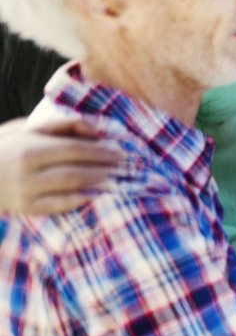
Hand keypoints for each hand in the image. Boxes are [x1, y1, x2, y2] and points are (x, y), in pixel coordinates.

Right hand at [0, 116, 121, 215]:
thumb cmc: (5, 146)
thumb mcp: (27, 128)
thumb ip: (61, 126)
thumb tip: (94, 130)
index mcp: (30, 150)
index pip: (75, 150)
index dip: (100, 152)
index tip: (120, 152)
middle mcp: (28, 173)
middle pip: (76, 170)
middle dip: (104, 168)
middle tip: (124, 167)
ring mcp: (26, 193)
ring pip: (69, 188)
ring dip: (96, 184)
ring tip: (116, 180)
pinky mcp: (25, 208)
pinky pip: (56, 206)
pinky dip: (77, 201)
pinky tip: (94, 196)